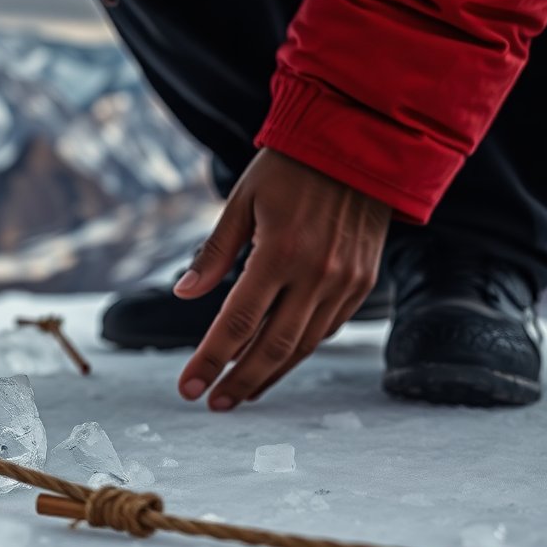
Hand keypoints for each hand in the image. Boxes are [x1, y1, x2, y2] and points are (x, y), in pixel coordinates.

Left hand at [175, 149, 389, 409]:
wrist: (363, 143)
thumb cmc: (292, 166)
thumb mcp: (242, 200)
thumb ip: (214, 252)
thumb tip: (183, 293)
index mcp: (278, 252)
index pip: (236, 323)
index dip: (209, 360)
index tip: (187, 386)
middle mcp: (316, 273)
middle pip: (271, 347)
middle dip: (238, 381)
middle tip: (213, 403)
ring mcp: (345, 281)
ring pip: (303, 345)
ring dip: (270, 374)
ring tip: (241, 392)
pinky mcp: (363, 282)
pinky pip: (327, 328)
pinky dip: (299, 349)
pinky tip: (276, 360)